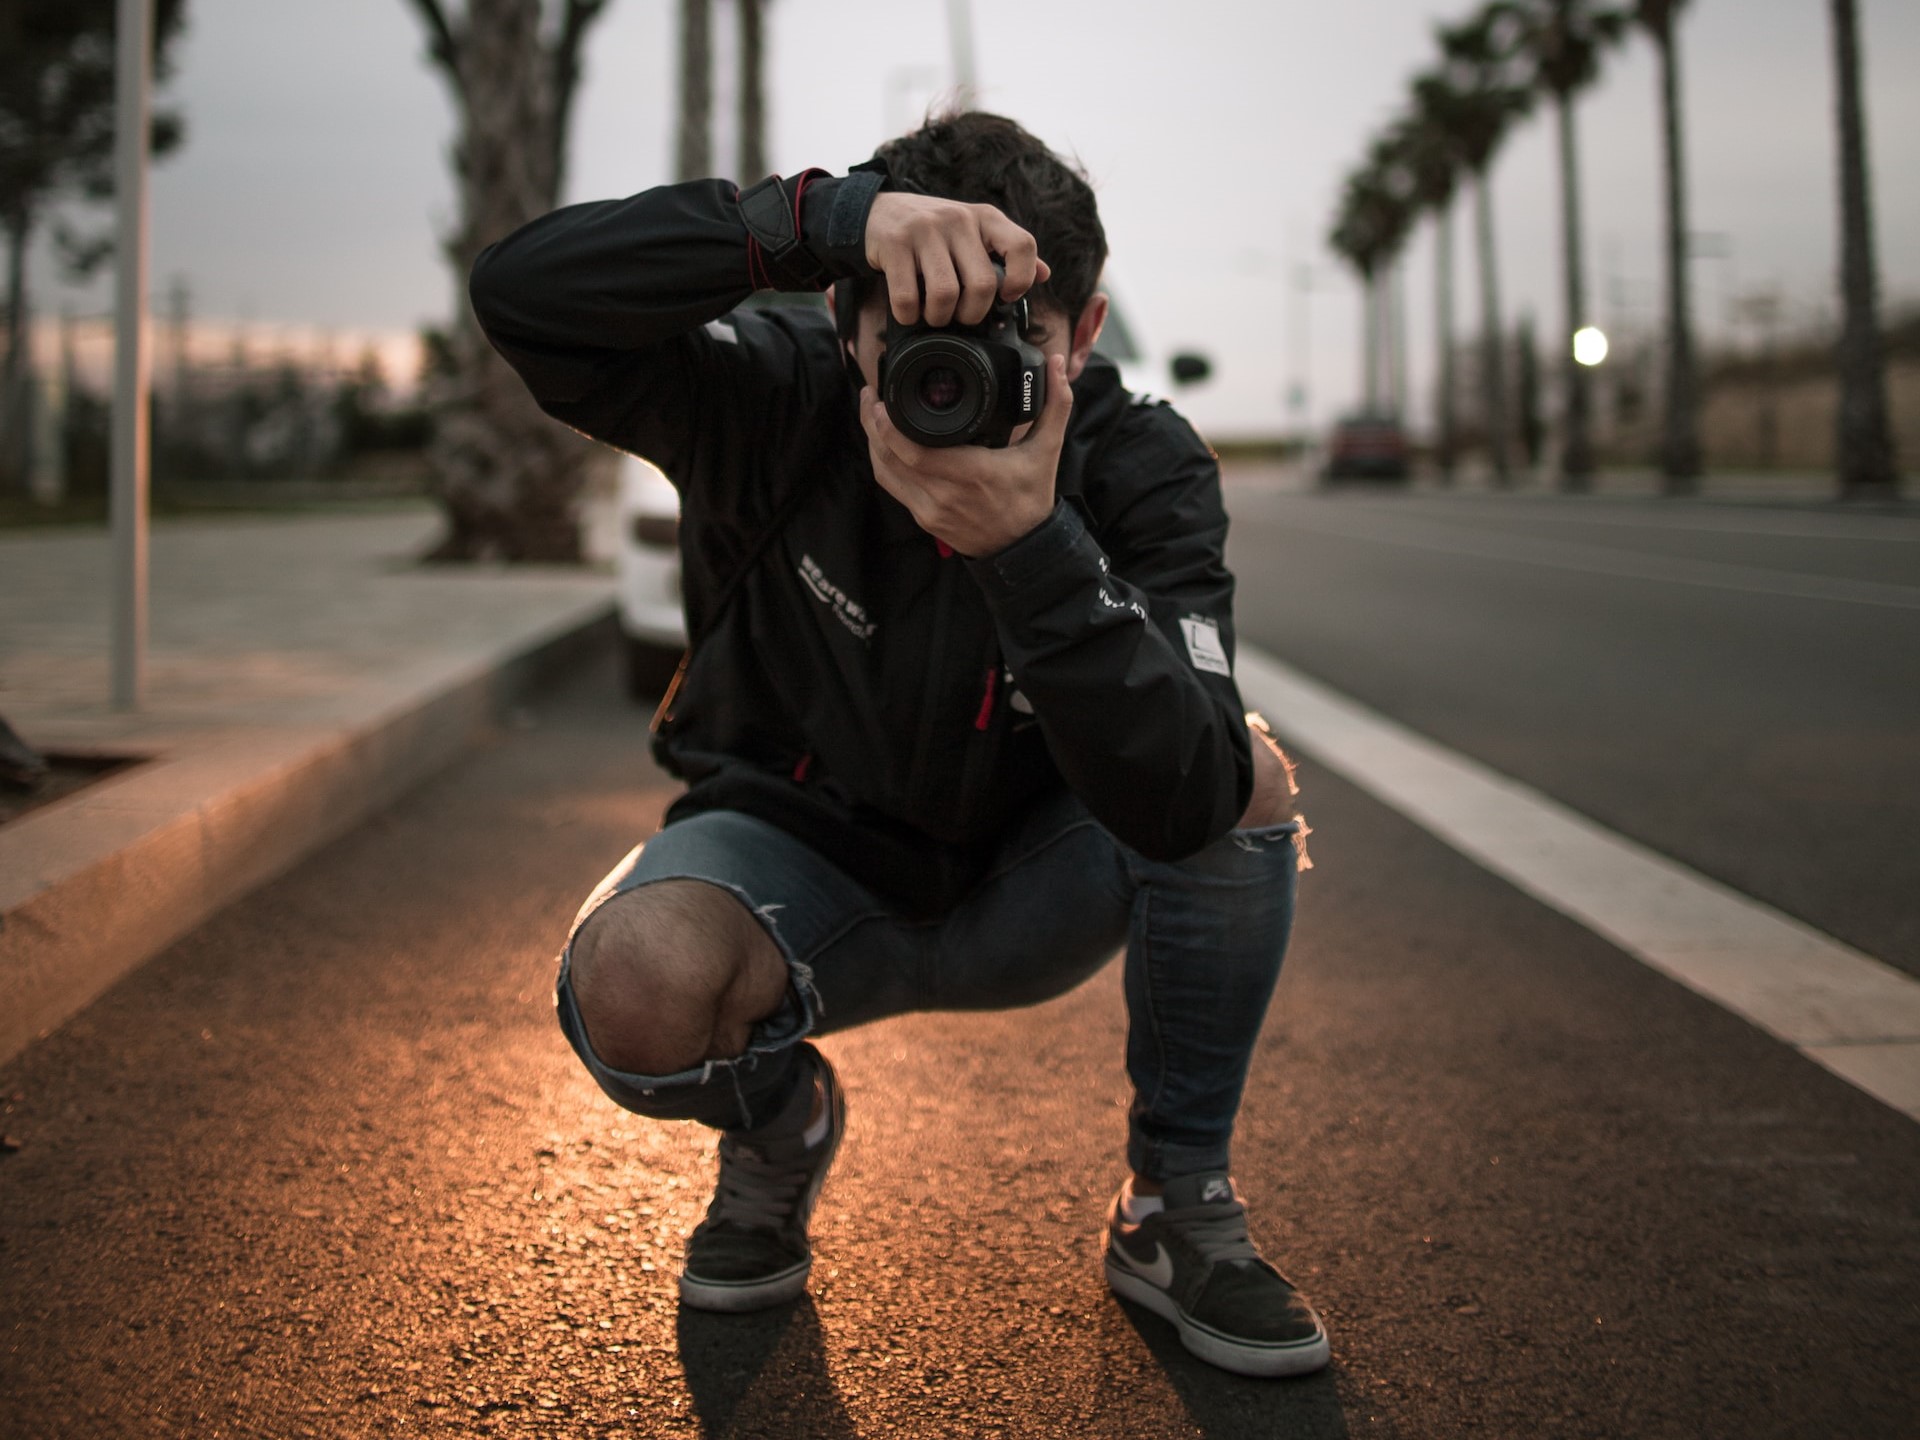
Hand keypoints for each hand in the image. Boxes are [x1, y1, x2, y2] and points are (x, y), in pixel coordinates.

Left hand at [859, 352, 1072, 556]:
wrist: (1025, 548)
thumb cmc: (1033, 498)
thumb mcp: (1048, 449)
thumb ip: (1056, 404)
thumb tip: (1059, 364)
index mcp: (972, 473)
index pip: (913, 451)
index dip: (887, 426)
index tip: (880, 398)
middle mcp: (945, 494)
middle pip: (889, 458)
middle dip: (871, 425)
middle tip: (869, 395)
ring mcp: (931, 510)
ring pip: (885, 473)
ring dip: (872, 443)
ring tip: (870, 414)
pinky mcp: (925, 519)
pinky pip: (893, 488)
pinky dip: (883, 463)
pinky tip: (882, 444)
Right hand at [863, 193, 1050, 326]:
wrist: (879, 212)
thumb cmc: (934, 232)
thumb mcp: (973, 233)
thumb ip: (1006, 253)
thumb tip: (1044, 273)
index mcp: (985, 217)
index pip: (1022, 246)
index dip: (1022, 279)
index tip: (1007, 296)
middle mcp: (959, 219)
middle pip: (983, 284)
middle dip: (972, 314)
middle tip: (960, 316)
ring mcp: (925, 229)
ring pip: (946, 295)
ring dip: (939, 318)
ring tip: (933, 315)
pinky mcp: (896, 243)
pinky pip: (908, 297)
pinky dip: (909, 315)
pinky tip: (909, 311)